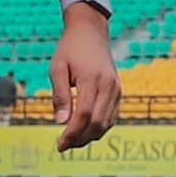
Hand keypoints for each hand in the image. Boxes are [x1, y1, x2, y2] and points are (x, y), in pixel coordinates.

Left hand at [51, 8, 121, 150]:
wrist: (90, 31)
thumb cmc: (70, 48)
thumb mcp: (57, 68)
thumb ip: (59, 95)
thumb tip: (60, 122)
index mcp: (93, 79)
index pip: (83, 115)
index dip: (71, 133)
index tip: (59, 144)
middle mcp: (109, 86)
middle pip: (97, 123)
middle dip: (80, 139)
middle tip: (63, 146)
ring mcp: (116, 89)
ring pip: (106, 123)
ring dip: (89, 136)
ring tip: (71, 141)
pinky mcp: (118, 91)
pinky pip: (111, 117)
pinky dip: (99, 127)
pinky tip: (84, 131)